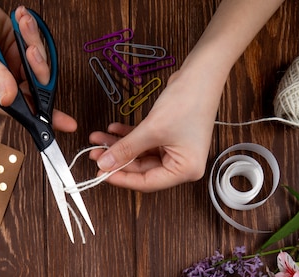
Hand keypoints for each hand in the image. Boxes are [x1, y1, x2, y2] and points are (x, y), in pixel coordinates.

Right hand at [0, 1, 75, 131]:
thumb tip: (10, 97)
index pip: (23, 111)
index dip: (47, 117)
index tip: (68, 124)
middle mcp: (4, 87)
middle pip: (37, 88)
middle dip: (39, 66)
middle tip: (30, 48)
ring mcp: (13, 70)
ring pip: (40, 66)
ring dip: (34, 42)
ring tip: (22, 24)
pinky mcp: (19, 53)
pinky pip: (37, 48)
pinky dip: (32, 32)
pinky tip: (21, 20)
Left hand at [88, 68, 220, 191]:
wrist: (203, 72)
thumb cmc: (189, 101)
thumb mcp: (152, 129)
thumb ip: (126, 148)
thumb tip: (105, 163)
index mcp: (185, 170)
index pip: (147, 183)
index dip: (122, 179)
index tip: (102, 174)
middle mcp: (182, 164)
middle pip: (142, 169)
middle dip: (117, 160)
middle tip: (95, 154)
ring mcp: (175, 150)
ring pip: (140, 155)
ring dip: (120, 147)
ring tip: (98, 140)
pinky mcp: (169, 137)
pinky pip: (144, 142)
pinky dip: (129, 136)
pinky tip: (113, 130)